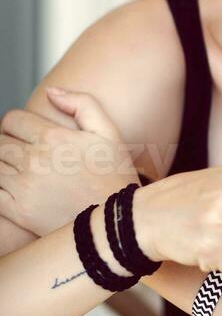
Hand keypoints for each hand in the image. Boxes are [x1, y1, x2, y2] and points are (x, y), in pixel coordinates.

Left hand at [0, 88, 139, 236]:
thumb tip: (51, 92)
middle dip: (7, 144)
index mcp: (53, 137)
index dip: (15, 125)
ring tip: (18, 173)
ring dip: (2, 166)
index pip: (12, 120)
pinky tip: (12, 190)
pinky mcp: (19, 211)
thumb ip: (82, 104)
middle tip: (21, 155)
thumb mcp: (109, 133)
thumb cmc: (115, 178)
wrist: (117, 223)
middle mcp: (34, 160)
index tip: (24, 135)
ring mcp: (24, 186)